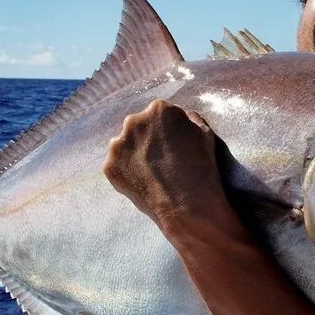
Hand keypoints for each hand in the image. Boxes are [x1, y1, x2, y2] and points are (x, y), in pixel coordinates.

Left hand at [103, 100, 225, 229]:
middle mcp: (133, 121)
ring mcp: (118, 144)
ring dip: (133, 153)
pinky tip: (142, 181)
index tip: (172, 142)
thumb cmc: (201, 167)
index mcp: (158, 109)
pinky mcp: (110, 166)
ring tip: (149, 171)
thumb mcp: (204, 133)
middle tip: (159, 158)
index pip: (158, 112)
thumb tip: (180, 117)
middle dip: (146, 137)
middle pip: (137, 125)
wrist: (187, 204)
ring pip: (123, 144)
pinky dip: (126, 171)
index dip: (166, 128)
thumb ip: (188, 118)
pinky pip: (117, 165)